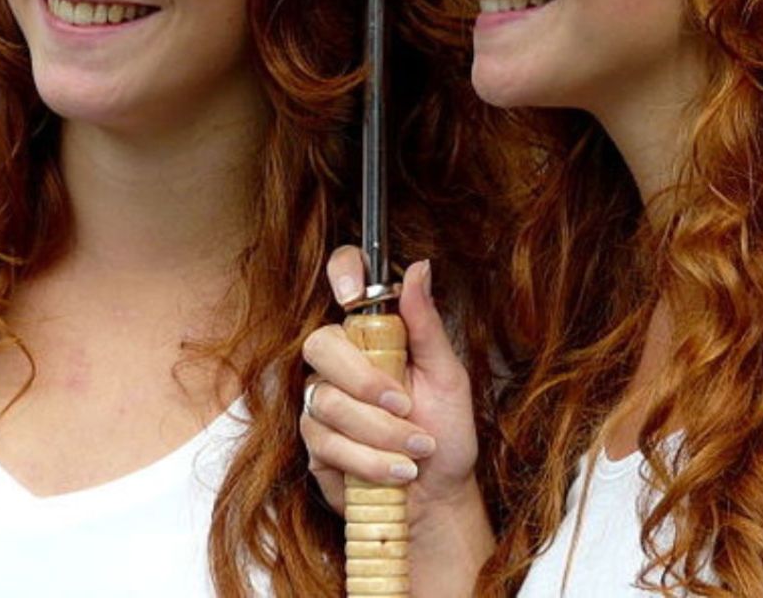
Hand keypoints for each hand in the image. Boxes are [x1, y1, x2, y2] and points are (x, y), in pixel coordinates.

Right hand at [301, 248, 486, 543]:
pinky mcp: (314, 442)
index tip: (352, 292)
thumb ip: (426, 324)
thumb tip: (419, 267)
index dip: (342, 272)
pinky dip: (370, 460)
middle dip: (365, 382)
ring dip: (380, 433)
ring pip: (328, 402)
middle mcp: (344, 359)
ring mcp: (323, 399)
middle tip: (404, 405)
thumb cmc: (446, 431)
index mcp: (376, 331)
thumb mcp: (447, 375)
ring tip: (417, 449)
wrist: (437, 496)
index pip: (346, 277)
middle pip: (321, 345)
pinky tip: (397, 471)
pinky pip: (326, 442)